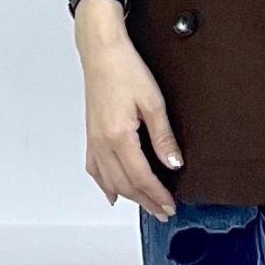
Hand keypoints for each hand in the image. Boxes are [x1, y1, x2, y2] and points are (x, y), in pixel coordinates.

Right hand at [75, 14, 183, 218]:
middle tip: (163, 212)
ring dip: (129, 197)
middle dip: (146, 201)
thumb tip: (173, 163)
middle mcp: (102, 144)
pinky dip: (104, 185)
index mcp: (119, 137)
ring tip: (146, 206)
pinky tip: (112, 194)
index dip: (158, 195)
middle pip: (125, 184)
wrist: (102, 52)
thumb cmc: (125, 69)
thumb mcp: (153, 103)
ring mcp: (94, 141)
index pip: (142, 177)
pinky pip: (95, 169)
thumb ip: (163, 137)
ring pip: (110, 181)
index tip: (170, 206)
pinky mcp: (91, 135)